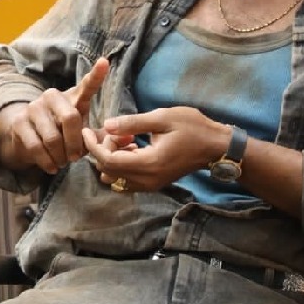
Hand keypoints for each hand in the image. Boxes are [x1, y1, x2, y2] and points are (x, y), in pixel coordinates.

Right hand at [0, 58, 110, 173]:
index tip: (105, 62)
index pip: (86, 85)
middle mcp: (52, 97)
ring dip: (60, 156)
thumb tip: (129, 138)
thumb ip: (102, 136)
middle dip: (75, 144)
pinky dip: (47, 161)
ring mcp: (34, 108)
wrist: (25, 139)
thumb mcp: (82, 134)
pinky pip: (36, 147)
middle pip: (70, 118)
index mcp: (73, 98)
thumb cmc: (61, 134)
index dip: (96, 75)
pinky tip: (51, 166)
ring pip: (53, 137)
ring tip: (62, 162)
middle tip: (76, 158)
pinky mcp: (19, 123)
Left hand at [82, 106, 230, 191]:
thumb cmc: (193, 128)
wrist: (216, 147)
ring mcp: (150, 185)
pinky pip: (126, 178)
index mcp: (148, 164)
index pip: (107, 160)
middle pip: (107, 170)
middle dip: (103, 149)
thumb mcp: (162, 118)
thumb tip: (106, 125)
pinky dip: (121, 162)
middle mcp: (146, 180)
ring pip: (115, 176)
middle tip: (115, 129)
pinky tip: (132, 144)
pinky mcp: (153, 183)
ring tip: (125, 135)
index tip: (87, 130)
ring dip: (112, 156)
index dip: (93, 146)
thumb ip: (132, 122)